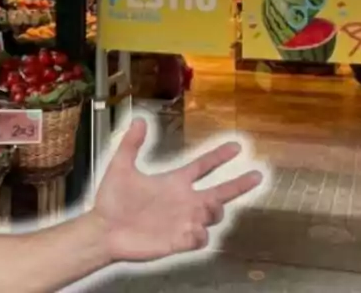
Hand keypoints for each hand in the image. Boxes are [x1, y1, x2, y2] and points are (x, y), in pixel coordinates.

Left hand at [92, 118, 263, 261]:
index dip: (220, 156)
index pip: (204, 166)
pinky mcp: (178, 241)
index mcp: (174, 182)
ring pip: (214, 215)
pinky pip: (200, 238)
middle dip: (240, 184)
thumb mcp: (121, 167)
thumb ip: (131, 144)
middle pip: (221, 192)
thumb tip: (137, 120)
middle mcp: (184, 201)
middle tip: (256, 175)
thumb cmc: (111, 201)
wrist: (104, 230)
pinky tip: (193, 229)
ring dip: (215, 209)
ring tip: (206, 204)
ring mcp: (183, 221)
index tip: (236, 146)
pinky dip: (202, 233)